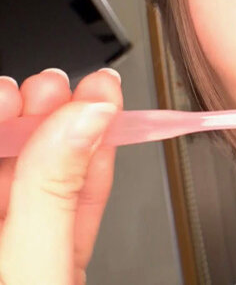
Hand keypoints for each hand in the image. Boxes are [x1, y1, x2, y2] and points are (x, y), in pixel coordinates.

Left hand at [0, 68, 121, 284]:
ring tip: (97, 99)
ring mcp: (20, 252)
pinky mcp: (56, 262)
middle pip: (8, 162)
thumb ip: (55, 190)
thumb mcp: (35, 265)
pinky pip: (73, 208)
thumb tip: (86, 117)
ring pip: (45, 181)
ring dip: (76, 137)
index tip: (20, 93)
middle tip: (62, 87)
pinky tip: (109, 141)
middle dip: (36, 117)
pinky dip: (96, 173)